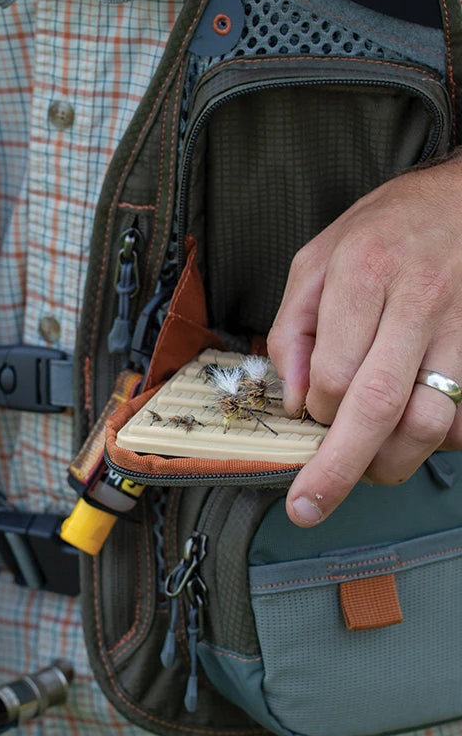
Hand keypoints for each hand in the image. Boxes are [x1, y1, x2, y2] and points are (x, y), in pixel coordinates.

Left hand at [268, 156, 461, 526]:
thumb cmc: (387, 229)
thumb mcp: (317, 259)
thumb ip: (294, 328)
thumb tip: (296, 400)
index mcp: (365, 274)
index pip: (336, 373)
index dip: (319, 412)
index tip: (311, 417)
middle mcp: (420, 300)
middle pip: (380, 407)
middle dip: (341, 470)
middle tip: (311, 506)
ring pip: (432, 421)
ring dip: (394, 462)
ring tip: (369, 469)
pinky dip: (442, 440)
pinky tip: (416, 434)